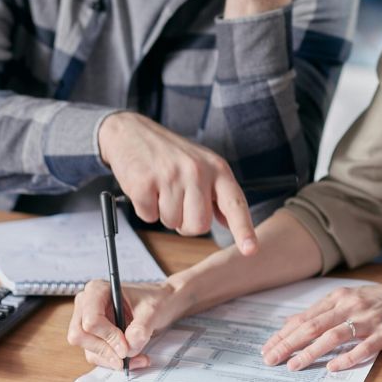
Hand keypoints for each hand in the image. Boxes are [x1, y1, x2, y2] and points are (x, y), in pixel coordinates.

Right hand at [67, 279, 190, 368]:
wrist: (162, 303)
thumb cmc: (155, 299)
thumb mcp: (152, 310)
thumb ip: (140, 328)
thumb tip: (129, 347)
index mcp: (97, 290)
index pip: (91, 320)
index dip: (108, 337)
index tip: (126, 346)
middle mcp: (87, 305)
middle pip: (80, 336)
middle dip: (105, 350)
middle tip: (127, 356)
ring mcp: (88, 321)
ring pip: (88, 349)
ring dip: (112, 359)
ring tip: (138, 357)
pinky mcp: (95, 336)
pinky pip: (97, 355)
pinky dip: (114, 361)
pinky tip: (133, 358)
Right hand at [98, 112, 257, 254]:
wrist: (131, 132)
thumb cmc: (170, 154)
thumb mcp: (203, 165)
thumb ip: (217, 193)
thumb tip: (229, 222)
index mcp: (217, 169)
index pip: (235, 203)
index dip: (244, 229)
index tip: (250, 250)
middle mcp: (197, 171)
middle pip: (199, 225)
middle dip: (186, 223)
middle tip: (177, 202)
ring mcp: (171, 176)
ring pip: (172, 223)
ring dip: (164, 214)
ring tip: (161, 189)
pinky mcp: (145, 182)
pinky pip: (148, 217)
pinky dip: (145, 209)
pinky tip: (146, 187)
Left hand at [260, 282, 381, 371]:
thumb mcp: (349, 298)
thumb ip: (322, 311)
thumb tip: (292, 322)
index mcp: (338, 298)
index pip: (304, 318)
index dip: (283, 334)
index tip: (267, 347)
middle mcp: (349, 306)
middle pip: (312, 326)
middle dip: (288, 344)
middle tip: (271, 358)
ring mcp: (366, 320)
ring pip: (332, 336)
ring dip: (310, 352)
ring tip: (294, 365)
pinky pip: (362, 347)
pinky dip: (346, 358)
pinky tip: (333, 367)